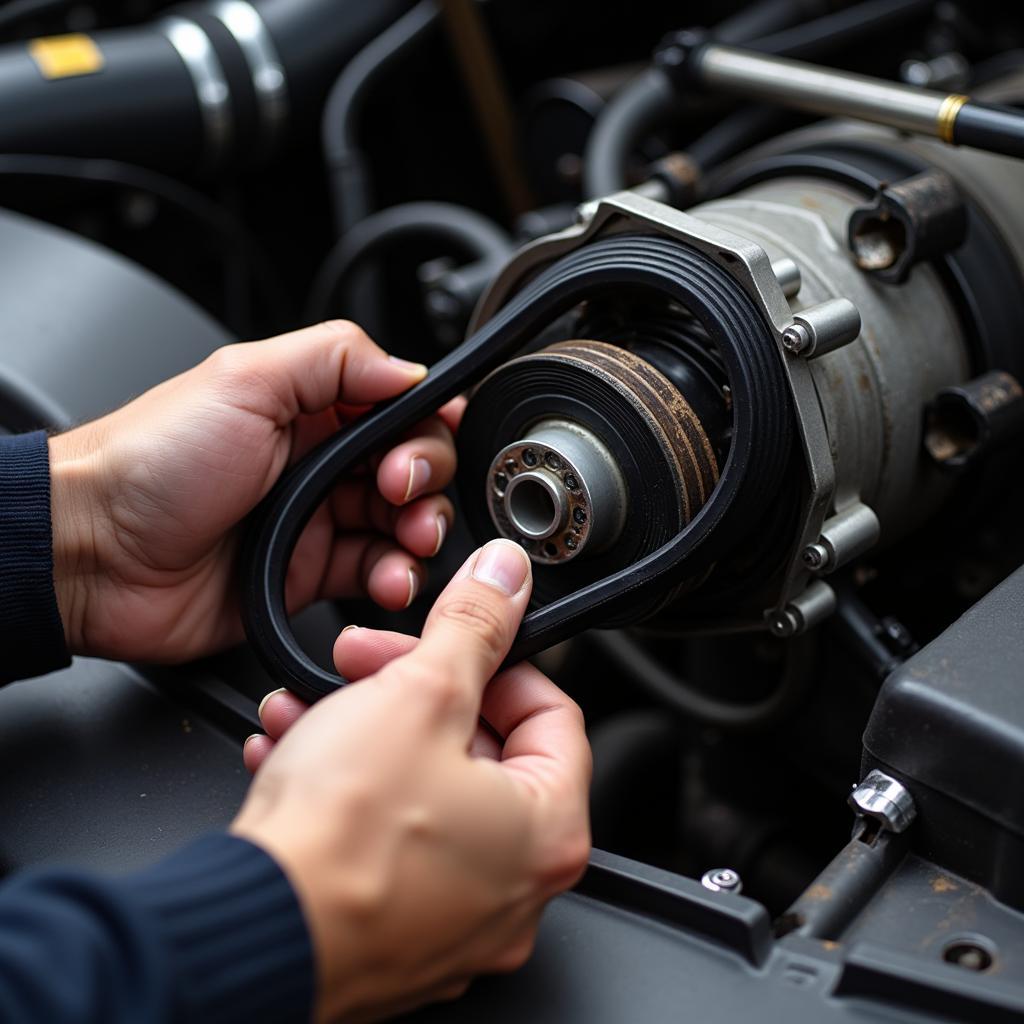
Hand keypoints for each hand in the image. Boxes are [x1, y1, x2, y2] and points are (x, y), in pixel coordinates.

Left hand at [49, 320, 460, 661]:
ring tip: (404, 544)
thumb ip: (334, 359)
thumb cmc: (148, 465)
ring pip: (405, 525)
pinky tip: (385, 580)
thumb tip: (409, 368)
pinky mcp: (311, 576)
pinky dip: (394, 579)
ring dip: (420, 534)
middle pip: (414, 466)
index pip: (400, 408)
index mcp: (309, 407)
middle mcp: (320, 460)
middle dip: (425, 481)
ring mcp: (317, 520)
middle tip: (398, 493)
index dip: (426, 428)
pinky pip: (376, 575)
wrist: (92, 556)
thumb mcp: (242, 382)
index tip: (414, 449)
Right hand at [233, 539, 591, 1022]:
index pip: (550, 714)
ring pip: (419, 791)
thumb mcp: (419, 693)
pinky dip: (342, 794)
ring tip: (312, 710)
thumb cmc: (343, 838)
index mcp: (547, 831)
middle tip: (365, 665)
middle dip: (410, 690)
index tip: (450, 644)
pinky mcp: (391, 934)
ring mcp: (452, 918)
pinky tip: (293, 761)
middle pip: (479, 750)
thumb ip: (474, 626)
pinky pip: (380, 841)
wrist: (253, 932)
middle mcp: (512, 887)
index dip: (493, 662)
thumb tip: (505, 578)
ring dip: (364, 732)